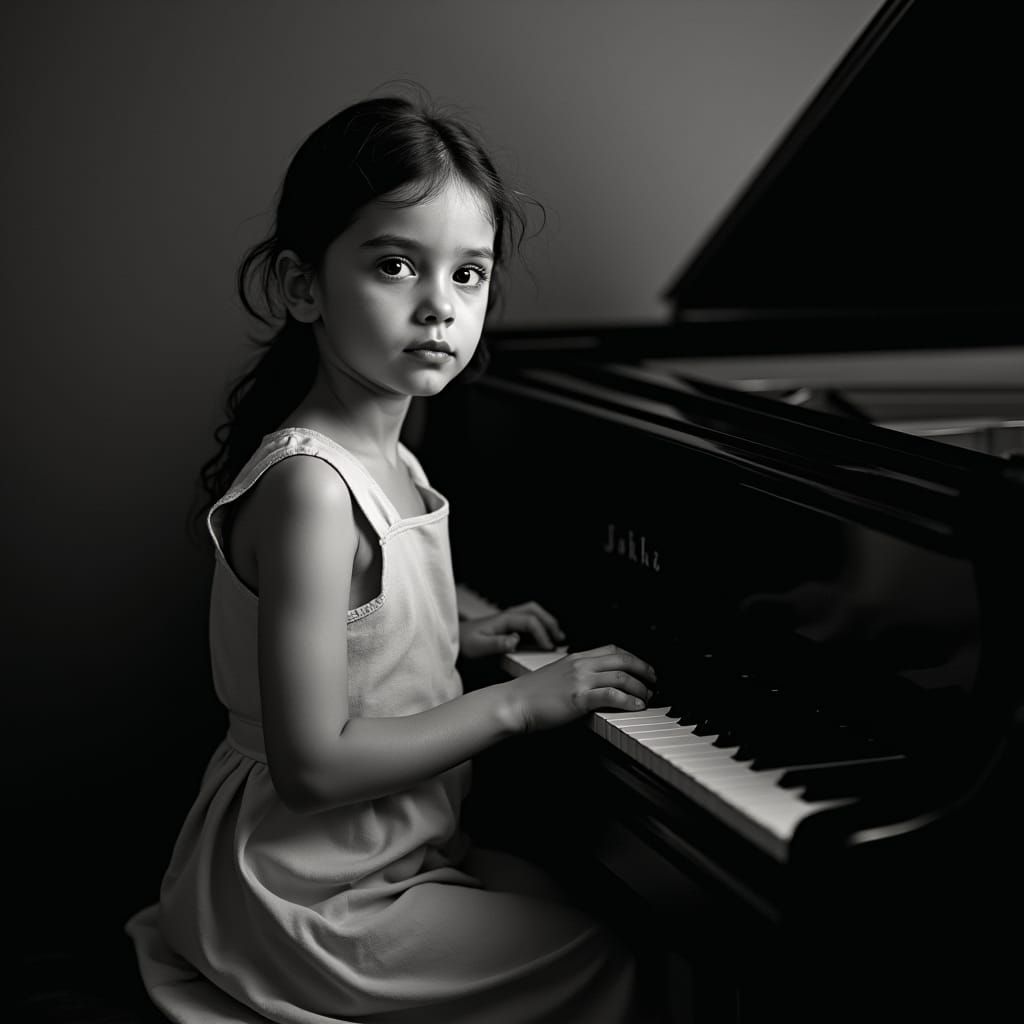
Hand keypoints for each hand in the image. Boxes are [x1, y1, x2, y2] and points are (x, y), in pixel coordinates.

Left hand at [459, 601, 565, 659]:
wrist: (452, 642)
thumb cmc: (463, 644)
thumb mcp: (477, 647)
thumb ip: (496, 644)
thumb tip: (516, 640)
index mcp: (502, 619)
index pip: (530, 621)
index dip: (542, 633)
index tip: (549, 647)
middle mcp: (506, 617)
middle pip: (534, 611)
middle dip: (549, 622)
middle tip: (559, 637)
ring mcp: (506, 622)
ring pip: (532, 614)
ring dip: (546, 622)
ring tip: (557, 637)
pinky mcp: (505, 629)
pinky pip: (526, 624)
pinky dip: (538, 629)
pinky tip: (542, 641)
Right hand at [503, 645, 656, 732]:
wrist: (512, 703)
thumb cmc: (530, 694)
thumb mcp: (556, 675)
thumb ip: (574, 675)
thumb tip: (592, 683)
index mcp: (575, 657)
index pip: (612, 649)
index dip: (632, 657)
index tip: (642, 667)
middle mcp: (580, 664)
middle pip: (622, 659)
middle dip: (643, 669)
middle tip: (654, 681)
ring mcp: (580, 680)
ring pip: (621, 676)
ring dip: (640, 687)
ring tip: (648, 697)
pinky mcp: (579, 698)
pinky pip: (611, 695)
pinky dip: (629, 701)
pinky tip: (637, 706)